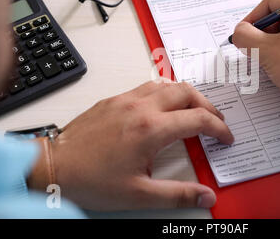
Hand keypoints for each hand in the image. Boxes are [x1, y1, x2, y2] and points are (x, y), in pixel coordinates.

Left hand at [29, 81, 233, 210]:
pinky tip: (162, 106)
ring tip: (194, 110)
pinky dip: (165, 92)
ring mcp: (126, 99)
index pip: (199, 119)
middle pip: (187, 92)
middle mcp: (141, 107)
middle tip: (215, 120)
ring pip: (168, 84)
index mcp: (151, 129)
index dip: (219, 128)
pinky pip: (147, 86)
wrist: (54, 166)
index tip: (225, 137)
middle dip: (208, 105)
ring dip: (187, 94)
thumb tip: (205, 196)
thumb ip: (177, 194)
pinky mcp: (113, 99)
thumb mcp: (138, 194)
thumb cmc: (90, 179)